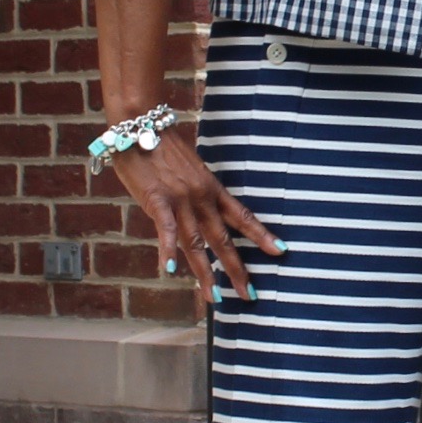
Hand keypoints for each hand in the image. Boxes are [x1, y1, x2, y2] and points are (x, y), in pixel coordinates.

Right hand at [109, 124, 281, 310]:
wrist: (141, 125)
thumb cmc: (163, 149)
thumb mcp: (191, 171)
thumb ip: (197, 194)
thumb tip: (201, 212)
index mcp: (213, 190)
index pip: (244, 217)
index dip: (262, 235)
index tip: (280, 252)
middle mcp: (202, 198)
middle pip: (224, 239)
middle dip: (237, 268)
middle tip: (250, 294)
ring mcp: (180, 200)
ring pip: (197, 243)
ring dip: (205, 273)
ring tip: (214, 297)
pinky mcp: (157, 200)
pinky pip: (165, 229)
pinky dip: (167, 249)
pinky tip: (170, 270)